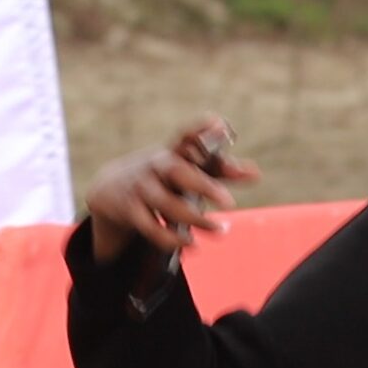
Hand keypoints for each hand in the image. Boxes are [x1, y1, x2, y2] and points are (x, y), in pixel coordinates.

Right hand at [86, 118, 260, 265]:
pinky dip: (173, 240)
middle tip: (230, 203)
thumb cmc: (163, 176)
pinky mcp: (131, 210)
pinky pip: (152, 228)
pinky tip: (192, 244)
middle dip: (204, 186)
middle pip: (179, 172)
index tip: (219, 124)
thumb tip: (256, 173)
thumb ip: (221, 169)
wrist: (112, 189)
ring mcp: (142, 188)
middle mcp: (157, 166)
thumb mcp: (188, 168)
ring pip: (169, 206)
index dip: (201, 129)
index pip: (187, 136)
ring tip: (221, 230)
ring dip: (197, 221)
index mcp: (174, 151)